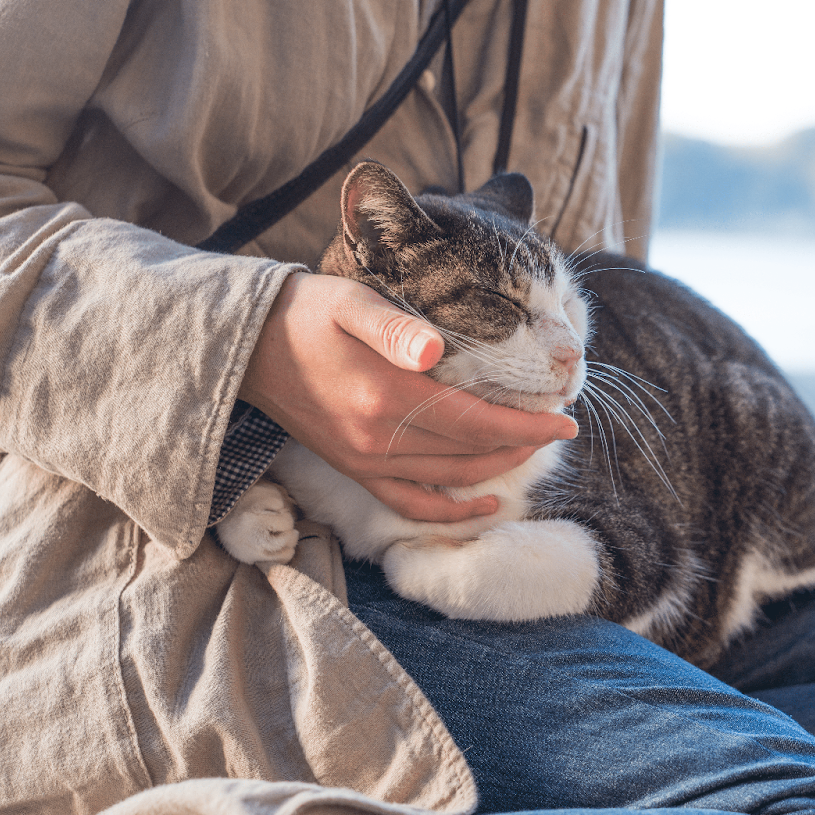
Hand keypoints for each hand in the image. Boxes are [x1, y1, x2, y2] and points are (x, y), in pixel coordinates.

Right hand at [238, 271, 576, 521]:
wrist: (246, 346)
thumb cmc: (307, 313)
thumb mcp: (352, 303)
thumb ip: (394, 328)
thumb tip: (434, 350)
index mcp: (386, 397)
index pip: (478, 423)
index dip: (528, 426)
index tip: (567, 419)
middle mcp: (378, 439)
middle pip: (472, 453)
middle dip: (524, 443)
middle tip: (560, 427)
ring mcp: (365, 460)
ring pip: (450, 478)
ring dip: (498, 467)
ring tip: (533, 446)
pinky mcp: (354, 468)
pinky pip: (411, 503)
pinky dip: (451, 511)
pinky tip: (486, 504)